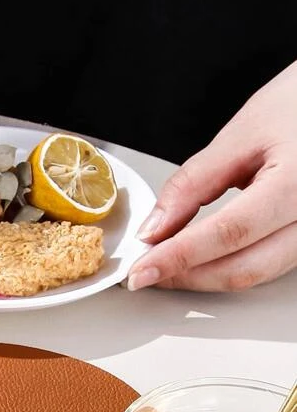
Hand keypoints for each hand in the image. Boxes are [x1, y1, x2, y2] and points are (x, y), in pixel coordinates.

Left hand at [127, 60, 296, 291]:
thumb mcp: (241, 134)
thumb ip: (193, 184)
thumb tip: (154, 229)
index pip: (229, 233)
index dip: (179, 257)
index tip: (141, 270)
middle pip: (244, 268)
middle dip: (187, 276)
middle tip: (145, 272)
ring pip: (257, 275)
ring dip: (205, 277)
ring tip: (165, 266)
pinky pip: (269, 265)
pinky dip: (229, 266)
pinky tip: (200, 259)